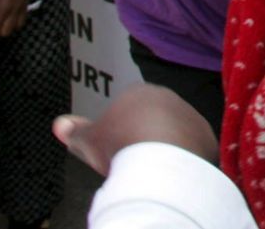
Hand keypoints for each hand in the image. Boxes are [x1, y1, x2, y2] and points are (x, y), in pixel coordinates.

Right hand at [54, 84, 216, 176]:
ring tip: (150, 167)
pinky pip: (192, 147)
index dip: (119, 129)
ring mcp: (190, 116)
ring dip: (165, 146)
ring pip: (174, 131)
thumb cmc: (120, 145)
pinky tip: (171, 171)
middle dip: (143, 135)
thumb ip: (75, 131)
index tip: (114, 147)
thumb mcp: (89, 140)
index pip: (128, 107)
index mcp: (139, 93)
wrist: (158, 160)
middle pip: (153, 117)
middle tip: (131, 159)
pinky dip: (183, 158)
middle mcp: (168, 98)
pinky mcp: (205, 136)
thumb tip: (59, 124)